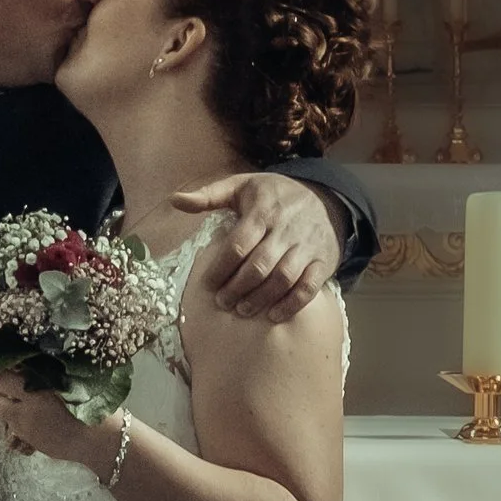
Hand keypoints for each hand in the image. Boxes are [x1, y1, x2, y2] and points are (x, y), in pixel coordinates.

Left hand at [0, 372, 121, 473]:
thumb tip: (22, 362)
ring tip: (5, 392)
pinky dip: (11, 415)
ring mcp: (26, 430)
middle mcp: (25, 412)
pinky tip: (21, 409)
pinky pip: (12, 426)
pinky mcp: (31, 442)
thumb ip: (43, 372)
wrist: (101, 439)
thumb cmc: (92, 402)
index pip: (0, 379)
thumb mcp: (68, 380)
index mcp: (36, 393)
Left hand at [173, 171, 338, 321]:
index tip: (207, 285)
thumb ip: (209, 195)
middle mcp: (285, 230)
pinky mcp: (323, 261)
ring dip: (260, 299)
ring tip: (242, 310)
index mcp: (262, 211)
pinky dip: (292, 304)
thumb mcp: (242, 186)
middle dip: (237, 288)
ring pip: (283, 278)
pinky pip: (309, 287)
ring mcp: (306, 247)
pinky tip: (273, 315)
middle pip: (259, 266)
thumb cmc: (275, 194)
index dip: (220, 269)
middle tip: (222, 302)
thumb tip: (175, 200)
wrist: (325, 196)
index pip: (237, 245)